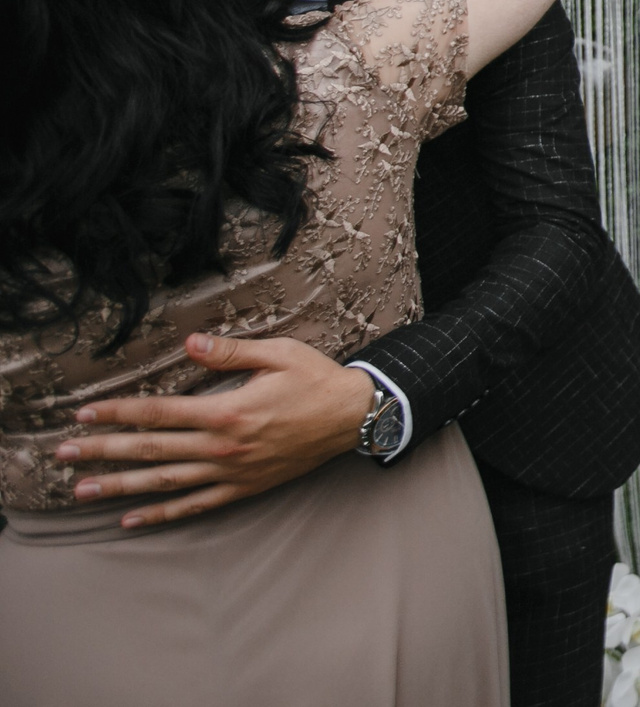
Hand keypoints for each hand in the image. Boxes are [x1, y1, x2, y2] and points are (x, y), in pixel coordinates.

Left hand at [57, 335, 374, 527]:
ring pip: (164, 481)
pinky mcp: (244, 487)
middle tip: (62, 455)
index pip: (159, 413)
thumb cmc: (316, 379)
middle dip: (102, 451)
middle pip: (151, 450)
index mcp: (227, 411)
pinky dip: (161, 515)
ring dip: (120, 486)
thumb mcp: (278, 353)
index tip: (85, 415)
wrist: (354, 416)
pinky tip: (130, 519)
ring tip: (81, 490)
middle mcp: (223, 446)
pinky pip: (196, 505)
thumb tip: (190, 343)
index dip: (118, 413)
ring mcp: (232, 471)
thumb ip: (230, 351)